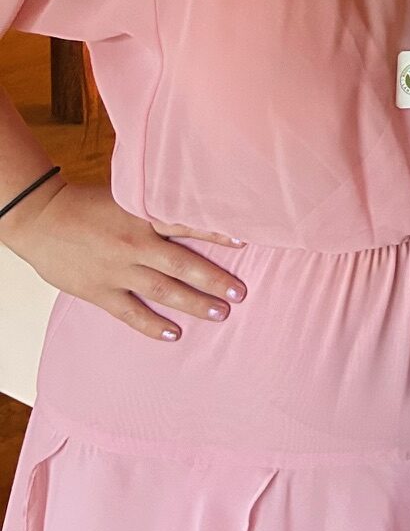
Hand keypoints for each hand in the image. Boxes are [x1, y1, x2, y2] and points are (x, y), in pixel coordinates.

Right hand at [2, 181, 245, 341]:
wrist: (41, 217)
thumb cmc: (86, 203)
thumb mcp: (125, 196)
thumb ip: (154, 207)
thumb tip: (189, 209)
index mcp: (143, 215)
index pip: (188, 224)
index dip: (218, 231)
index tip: (246, 240)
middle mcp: (135, 243)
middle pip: (183, 264)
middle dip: (214, 279)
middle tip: (240, 293)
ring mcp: (118, 269)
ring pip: (163, 290)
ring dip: (193, 303)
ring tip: (220, 314)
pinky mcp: (99, 290)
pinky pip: (131, 312)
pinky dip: (152, 326)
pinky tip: (173, 334)